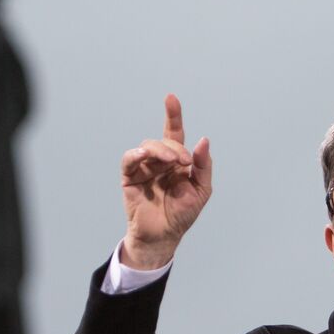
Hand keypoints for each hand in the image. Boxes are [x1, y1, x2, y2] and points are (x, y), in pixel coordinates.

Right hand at [119, 93, 211, 268]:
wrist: (163, 236)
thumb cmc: (182, 214)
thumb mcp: (201, 190)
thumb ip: (203, 166)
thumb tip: (203, 140)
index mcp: (177, 161)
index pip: (174, 133)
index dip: (173, 115)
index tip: (171, 98)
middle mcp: (159, 161)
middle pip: (164, 141)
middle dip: (176, 147)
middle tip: (184, 162)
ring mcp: (144, 168)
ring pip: (148, 147)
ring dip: (161, 150)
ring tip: (172, 162)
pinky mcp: (129, 178)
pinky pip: (129, 159)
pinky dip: (136, 154)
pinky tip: (144, 155)